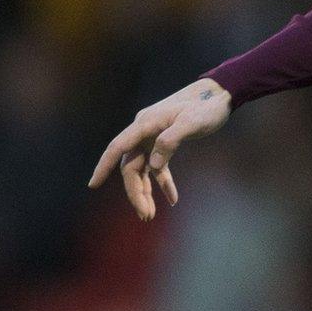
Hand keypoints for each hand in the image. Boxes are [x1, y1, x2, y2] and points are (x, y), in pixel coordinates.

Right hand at [87, 78, 232, 219]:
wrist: (219, 94)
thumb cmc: (207, 106)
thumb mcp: (193, 122)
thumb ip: (171, 141)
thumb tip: (153, 165)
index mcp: (145, 123)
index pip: (118, 147)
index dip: (104, 166)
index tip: (93, 184)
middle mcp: (144, 131)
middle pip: (131, 166)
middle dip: (136, 192)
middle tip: (146, 216)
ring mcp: (153, 137)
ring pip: (142, 169)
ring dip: (145, 191)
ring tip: (150, 215)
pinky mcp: (164, 143)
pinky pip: (158, 167)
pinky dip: (163, 183)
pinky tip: (172, 199)